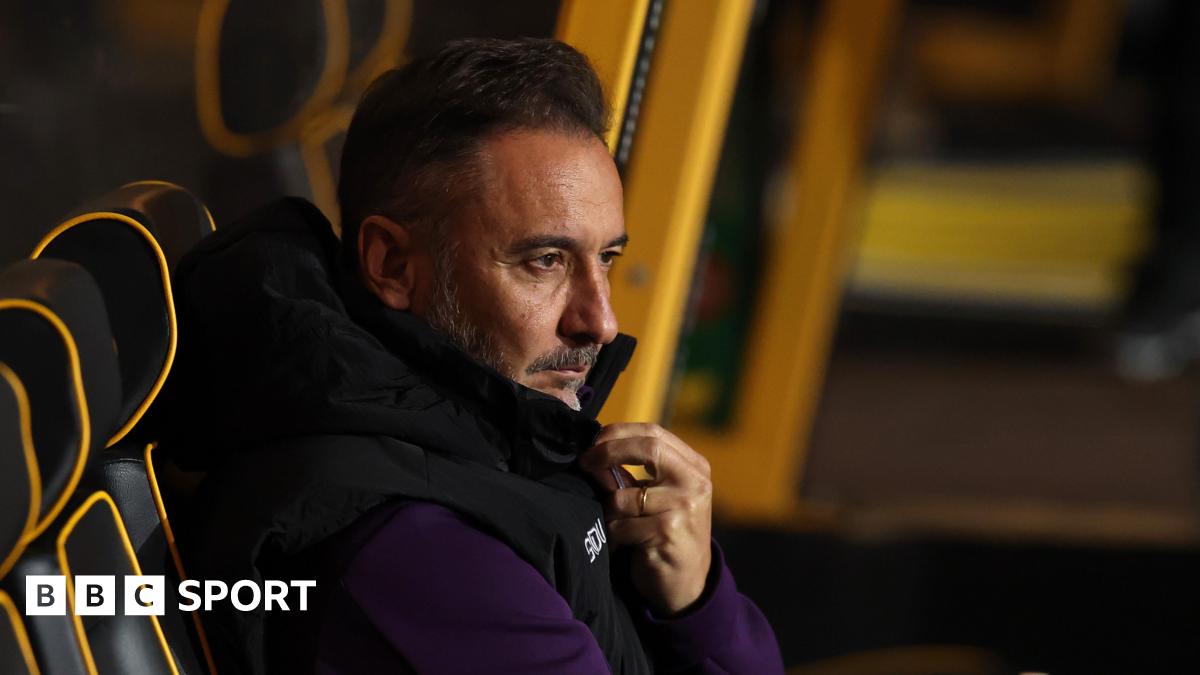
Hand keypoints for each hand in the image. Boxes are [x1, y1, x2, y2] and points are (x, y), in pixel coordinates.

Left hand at [579, 423, 712, 615]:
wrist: (687, 584)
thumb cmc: (664, 533)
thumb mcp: (658, 496)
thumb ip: (633, 473)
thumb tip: (593, 454)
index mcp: (694, 466)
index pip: (653, 432)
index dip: (618, 433)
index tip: (592, 443)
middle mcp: (695, 482)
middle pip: (647, 448)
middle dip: (608, 453)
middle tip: (585, 463)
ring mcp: (685, 507)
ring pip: (623, 496)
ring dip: (609, 511)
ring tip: (616, 524)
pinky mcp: (669, 533)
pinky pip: (622, 526)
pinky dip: (615, 535)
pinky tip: (625, 544)